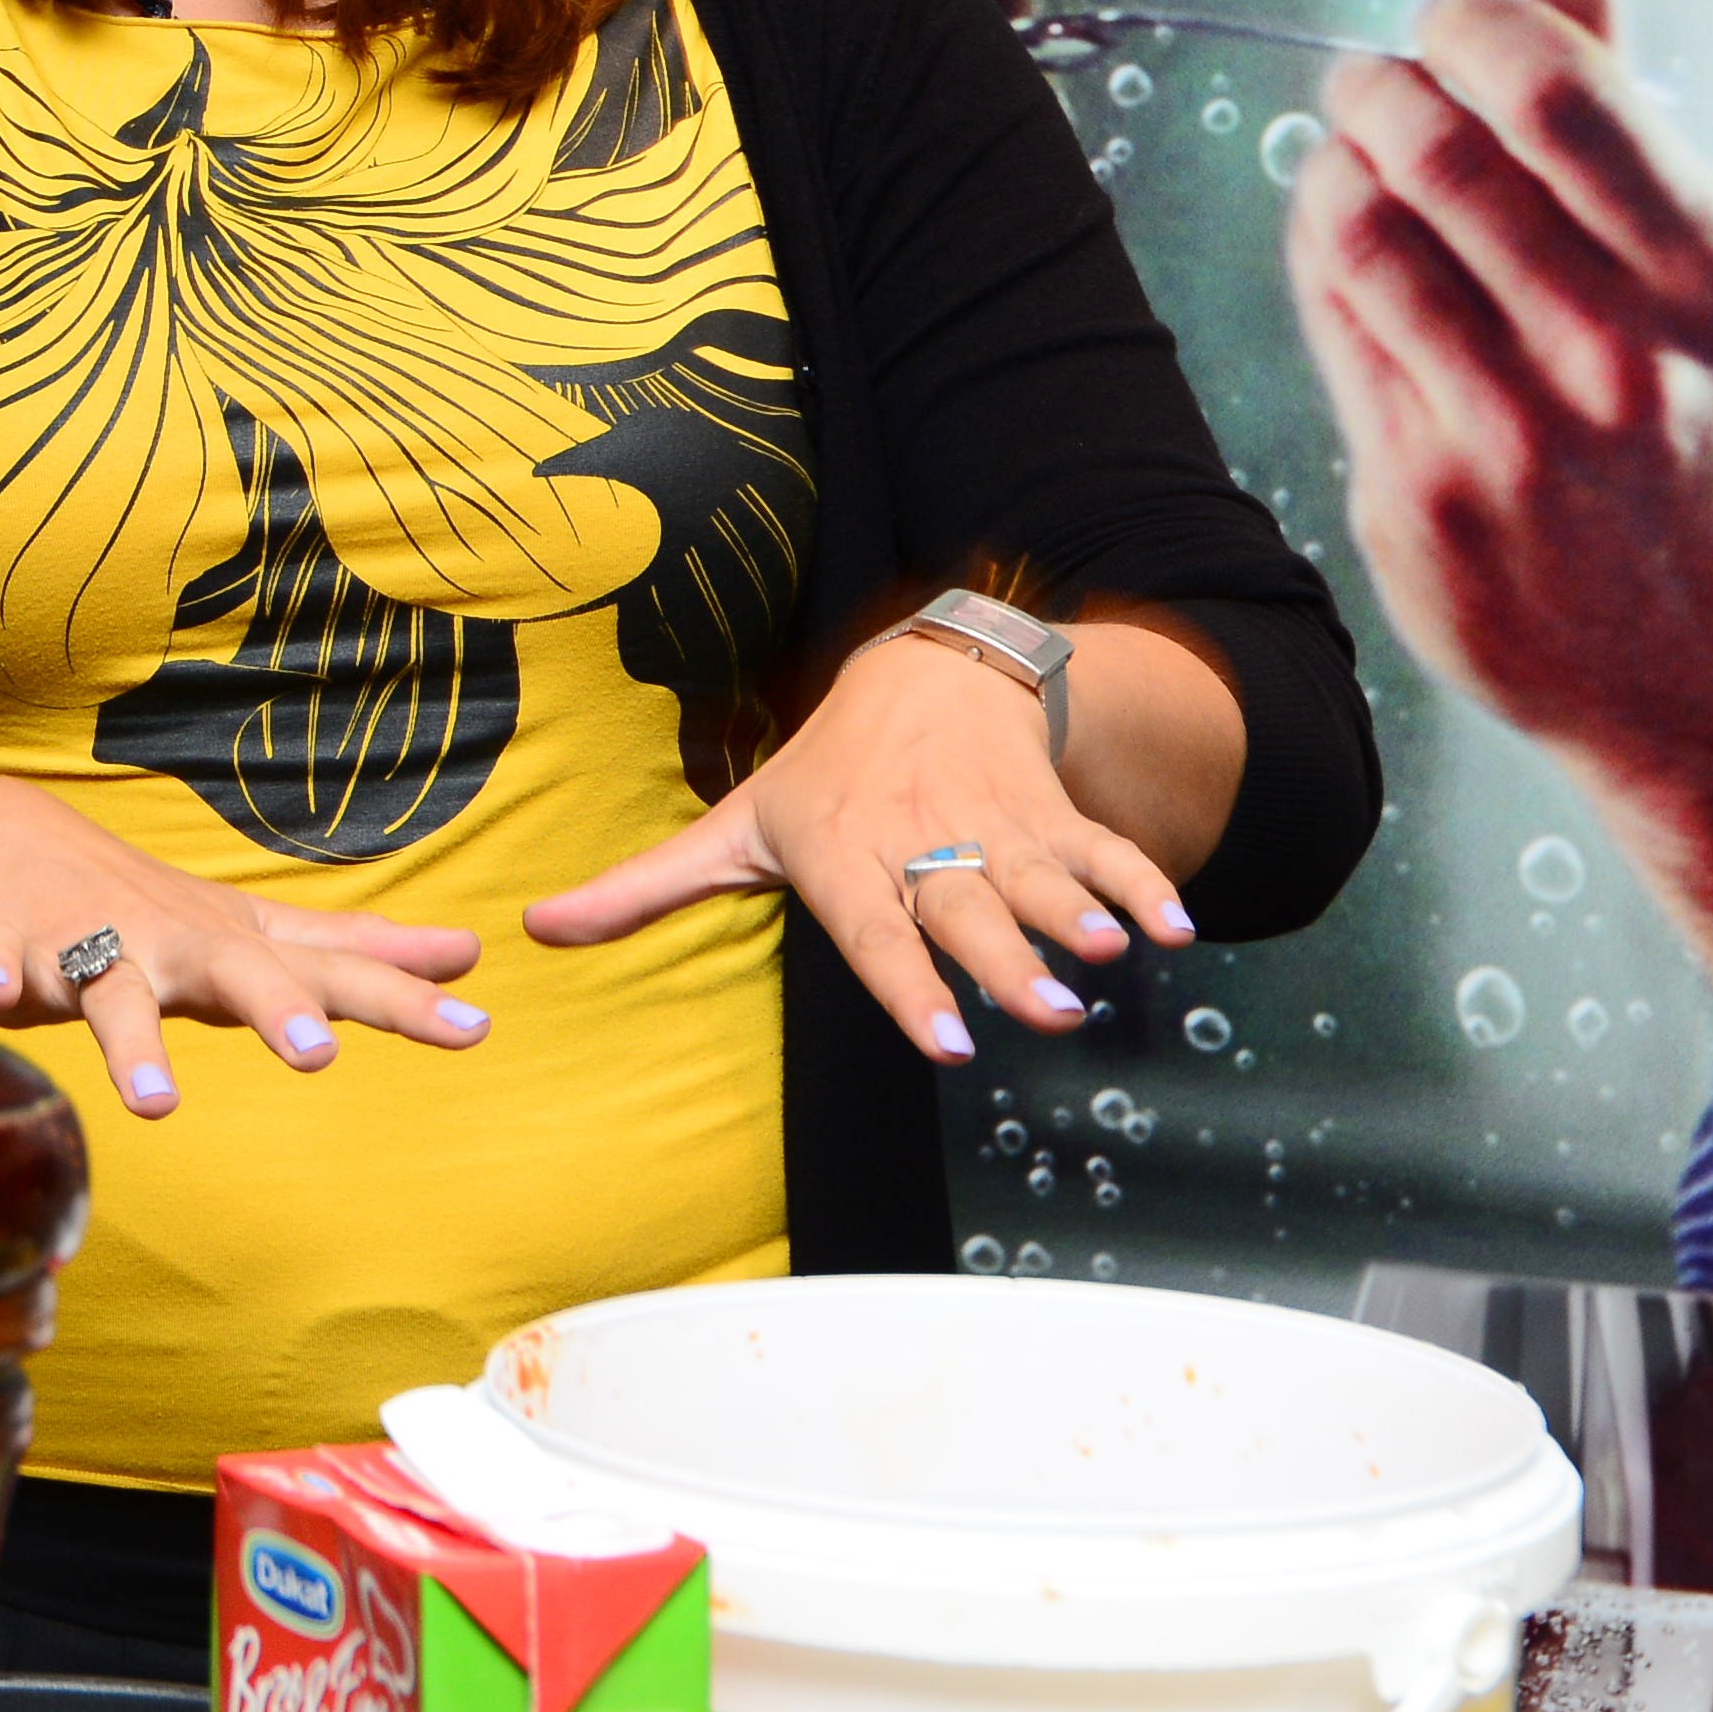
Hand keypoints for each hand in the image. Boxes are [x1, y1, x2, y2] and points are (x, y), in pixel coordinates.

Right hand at [0, 768, 492, 1122]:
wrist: (7, 841)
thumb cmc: (152, 909)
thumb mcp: (255, 932)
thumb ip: (356, 954)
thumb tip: (468, 957)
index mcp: (236, 947)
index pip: (333, 973)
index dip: (403, 1001)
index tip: (474, 1028)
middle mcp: (174, 942)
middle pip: (236, 973)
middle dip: (275, 1008)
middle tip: (317, 1054)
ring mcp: (91, 944)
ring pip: (115, 995)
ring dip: (135, 1045)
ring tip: (157, 1103)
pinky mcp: (10, 950)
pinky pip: (0, 969)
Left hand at [520, 619, 1189, 1058]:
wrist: (924, 667)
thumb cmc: (819, 774)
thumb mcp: (734, 824)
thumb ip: (645, 889)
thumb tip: (534, 930)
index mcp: (847, 860)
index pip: (877, 933)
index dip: (910, 987)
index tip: (948, 1044)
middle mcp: (925, 845)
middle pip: (967, 910)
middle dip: (1009, 961)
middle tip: (1047, 1013)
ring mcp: (995, 828)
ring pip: (1038, 879)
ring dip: (1080, 918)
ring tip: (1113, 960)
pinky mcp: (1049, 813)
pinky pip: (1102, 850)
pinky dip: (1141, 885)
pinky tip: (1178, 929)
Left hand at [1277, 0, 1712, 762]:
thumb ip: (1638, 123)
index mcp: (1711, 281)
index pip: (1559, 90)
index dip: (1473, 23)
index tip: (1448, 21)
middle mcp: (1617, 356)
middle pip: (1441, 150)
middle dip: (1381, 84)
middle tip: (1371, 78)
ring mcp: (1512, 437)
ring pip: (1365, 233)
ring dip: (1334, 164)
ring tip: (1347, 151)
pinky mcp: (1423, 499)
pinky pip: (1337, 329)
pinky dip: (1323, 255)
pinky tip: (1341, 241)